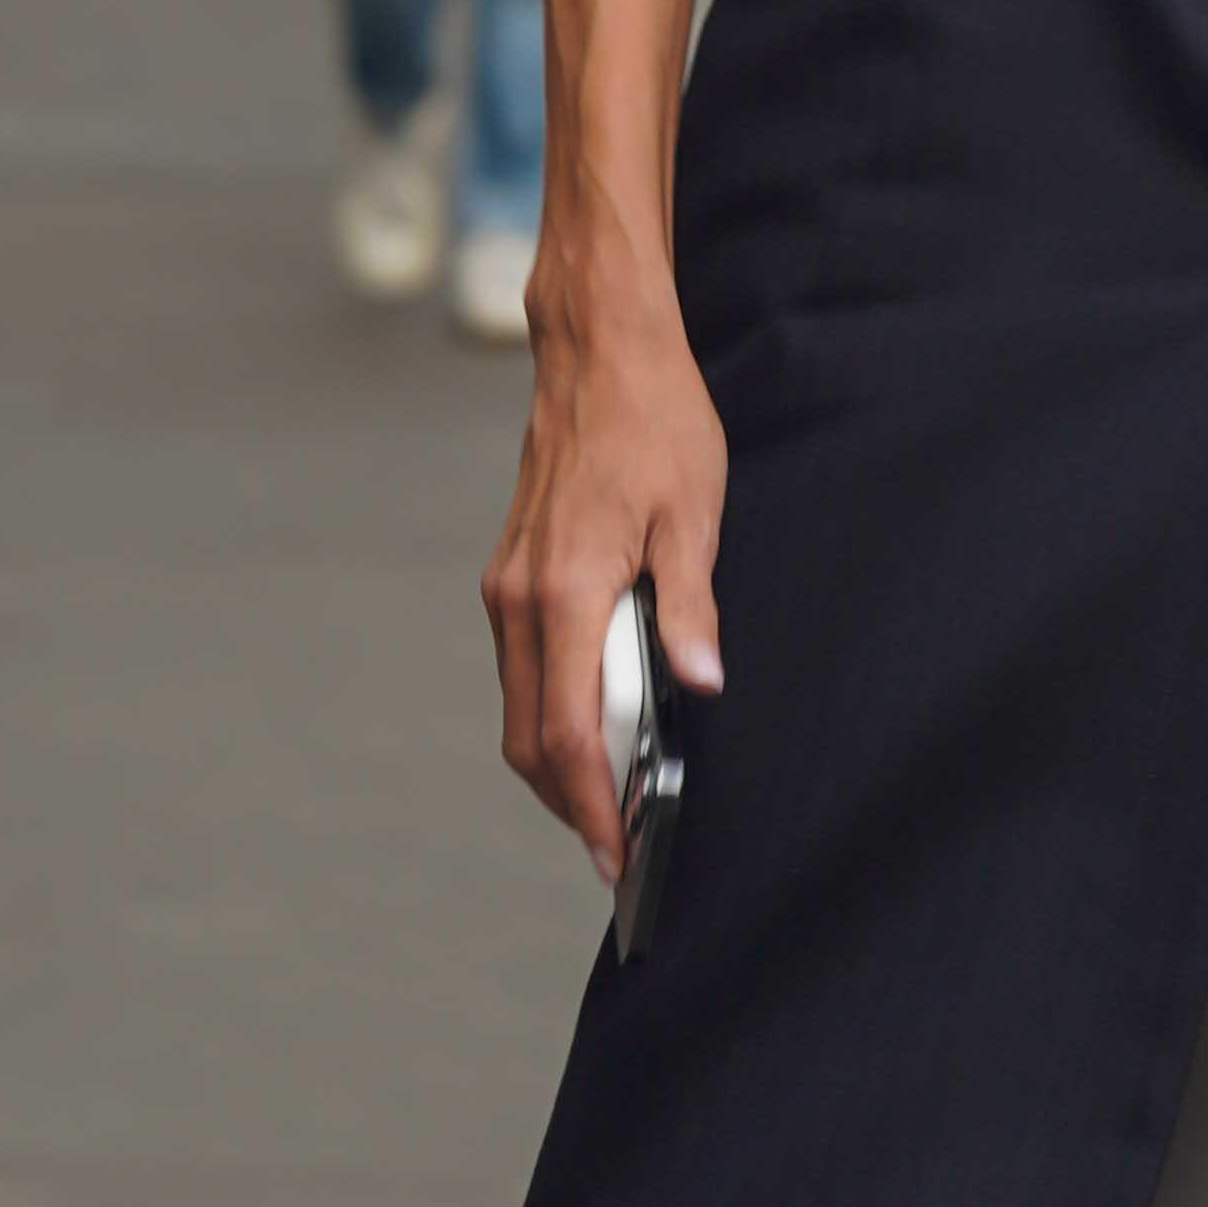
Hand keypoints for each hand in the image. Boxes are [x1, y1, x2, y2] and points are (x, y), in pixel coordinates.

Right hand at [483, 282, 729, 871]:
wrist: (596, 353)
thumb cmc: (654, 424)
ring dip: (556, 764)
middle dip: (568, 805)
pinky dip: (549, 714)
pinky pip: (520, 669)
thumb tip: (702, 685)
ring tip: (611, 803)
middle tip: (617, 850)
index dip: (590, 806)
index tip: (616, 853)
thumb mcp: (693, 515)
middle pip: (527, 739)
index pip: (566, 732)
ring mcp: (506, 586)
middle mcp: (520, 598)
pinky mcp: (509, 574)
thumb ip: (690, 608)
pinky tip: (594, 727)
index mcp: (566, 591)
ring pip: (517, 707)